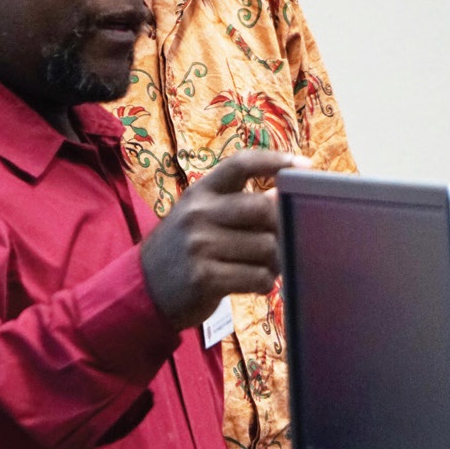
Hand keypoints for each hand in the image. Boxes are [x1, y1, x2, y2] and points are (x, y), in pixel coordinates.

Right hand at [140, 149, 305, 330]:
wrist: (144, 287)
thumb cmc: (185, 248)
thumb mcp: (200, 215)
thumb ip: (236, 204)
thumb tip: (284, 198)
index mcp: (201, 191)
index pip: (241, 164)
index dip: (276, 161)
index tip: (304, 166)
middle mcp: (198, 213)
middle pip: (264, 208)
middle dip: (282, 226)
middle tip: (284, 239)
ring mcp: (200, 245)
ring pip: (266, 247)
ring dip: (275, 260)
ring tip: (264, 266)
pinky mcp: (205, 278)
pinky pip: (258, 277)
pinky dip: (265, 283)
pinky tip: (255, 283)